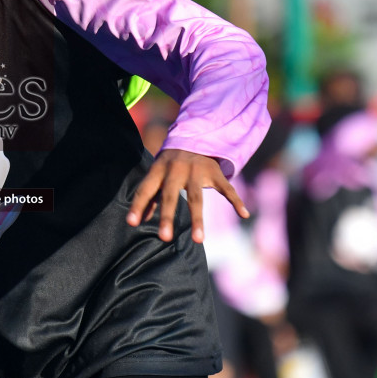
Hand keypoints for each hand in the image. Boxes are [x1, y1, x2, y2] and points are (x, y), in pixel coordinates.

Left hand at [127, 148, 245, 244]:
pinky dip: (236, 201)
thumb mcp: (157, 174)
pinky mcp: (215, 172)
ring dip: (198, 219)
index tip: (131, 223)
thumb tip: (139, 220)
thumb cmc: (170, 163)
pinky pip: (226, 189)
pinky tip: (244, 214)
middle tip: (164, 238)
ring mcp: (197, 170)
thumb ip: (149, 196)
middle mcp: (177, 169)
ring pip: (197, 197)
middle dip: (168, 217)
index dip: (138, 206)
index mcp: (159, 169)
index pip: (146, 189)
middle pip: (171, 195)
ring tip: (198, 240)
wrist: (195, 137)